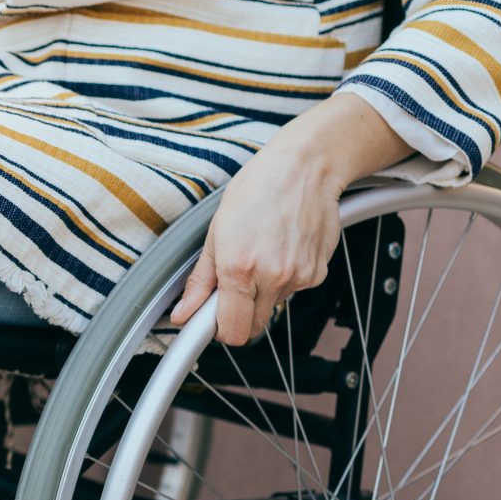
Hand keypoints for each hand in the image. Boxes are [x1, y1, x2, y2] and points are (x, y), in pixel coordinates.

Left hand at [169, 92, 410, 345]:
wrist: (306, 167)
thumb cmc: (258, 189)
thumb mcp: (216, 232)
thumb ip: (200, 281)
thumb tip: (182, 315)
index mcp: (240, 269)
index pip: (231, 332)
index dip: (219, 329)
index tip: (212, 318)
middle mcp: (272, 277)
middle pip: (252, 327)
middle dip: (239, 313)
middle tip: (234, 281)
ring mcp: (299, 277)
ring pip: (272, 308)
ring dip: (262, 292)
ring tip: (261, 252)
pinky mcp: (318, 273)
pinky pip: (293, 291)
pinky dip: (284, 279)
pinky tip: (281, 249)